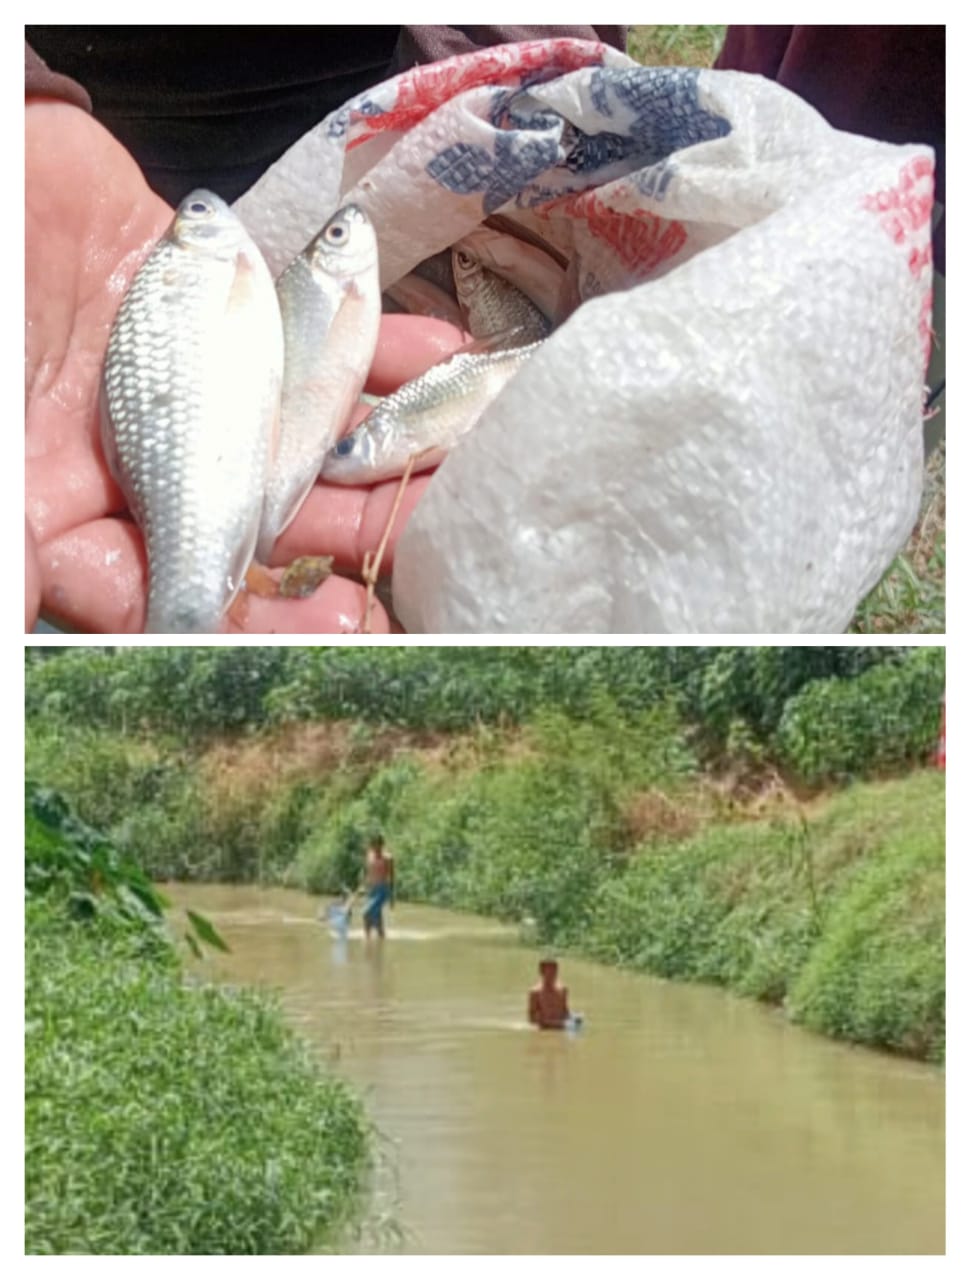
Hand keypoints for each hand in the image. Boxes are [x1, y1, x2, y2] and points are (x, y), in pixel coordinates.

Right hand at [25, 101, 464, 632]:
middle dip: (356, 543)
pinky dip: (389, 347)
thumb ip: (14, 536)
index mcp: (96, 516)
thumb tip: (21, 608)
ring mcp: (217, 391)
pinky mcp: (250, 311)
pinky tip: (448, 356)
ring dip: (393, 456)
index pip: (192, 594)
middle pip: (276, 526)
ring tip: (463, 469)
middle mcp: (169, 465)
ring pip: (316, 439)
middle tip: (433, 556)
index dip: (266, 619)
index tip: (338, 622)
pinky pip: (328, 335)